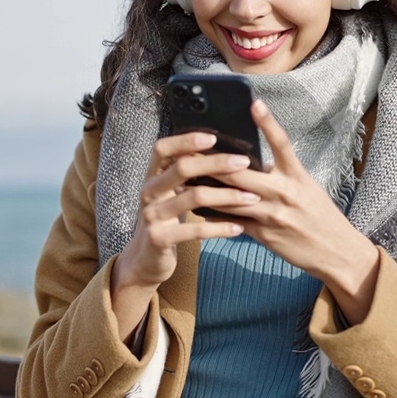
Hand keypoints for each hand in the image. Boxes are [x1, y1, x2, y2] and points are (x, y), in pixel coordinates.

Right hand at [110, 131, 260, 340]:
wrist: (144, 260)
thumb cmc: (166, 220)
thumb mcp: (170, 194)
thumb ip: (186, 176)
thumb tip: (222, 153)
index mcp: (153, 176)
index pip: (163, 148)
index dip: (185, 140)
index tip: (213, 137)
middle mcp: (149, 192)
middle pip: (182, 167)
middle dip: (216, 163)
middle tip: (243, 162)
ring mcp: (152, 215)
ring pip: (193, 197)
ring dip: (227, 196)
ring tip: (251, 197)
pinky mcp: (160, 238)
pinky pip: (196, 230)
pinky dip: (220, 228)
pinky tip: (239, 227)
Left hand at [211, 100, 380, 322]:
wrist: (336, 251)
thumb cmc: (320, 215)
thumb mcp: (306, 187)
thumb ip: (281, 174)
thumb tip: (255, 161)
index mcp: (296, 176)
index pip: (281, 143)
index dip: (268, 122)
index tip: (254, 103)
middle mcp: (284, 192)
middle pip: (242, 172)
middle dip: (213, 162)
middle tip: (189, 148)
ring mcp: (272, 214)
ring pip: (231, 198)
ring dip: (206, 189)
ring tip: (184, 178)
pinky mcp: (264, 235)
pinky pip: (233, 222)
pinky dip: (214, 215)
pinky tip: (197, 208)